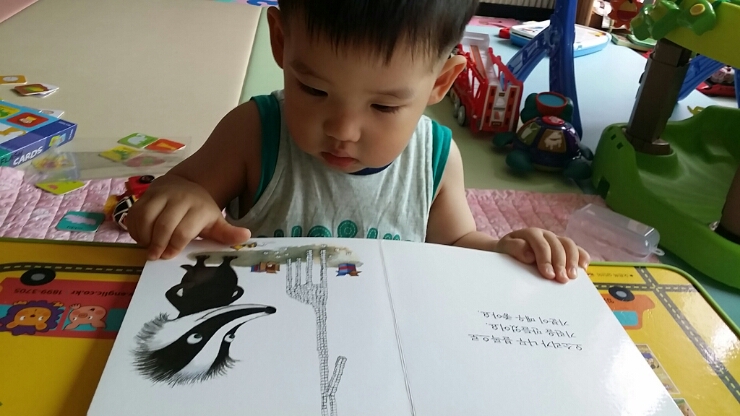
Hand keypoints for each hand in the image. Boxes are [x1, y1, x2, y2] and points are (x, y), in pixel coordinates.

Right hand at [126, 175, 250, 259]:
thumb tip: (246, 236)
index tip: (169, 256)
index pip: (183, 231)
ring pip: (145, 217)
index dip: (174, 246)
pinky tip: (140, 237)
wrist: (184, 186)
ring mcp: (159, 195)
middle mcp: (178, 199)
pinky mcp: (144, 195)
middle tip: (154, 256)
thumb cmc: (200, 211)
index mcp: (198, 208)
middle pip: (163, 225)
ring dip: (143, 236)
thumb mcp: (215, 221)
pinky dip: (133, 228)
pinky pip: (133, 214)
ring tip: (147, 246)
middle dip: (157, 244)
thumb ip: (227, 232)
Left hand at [496, 228, 589, 282]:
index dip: (545, 259)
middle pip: (558, 245)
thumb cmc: (506, 253)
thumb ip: (514, 248)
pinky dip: (582, 257)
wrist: (507, 252)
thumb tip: (530, 255)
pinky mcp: (563, 248)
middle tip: (562, 280)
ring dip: (573, 261)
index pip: (541, 244)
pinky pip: (576, 250)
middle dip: (561, 263)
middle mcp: (545, 235)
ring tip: (573, 277)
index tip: (548, 275)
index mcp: (531, 234)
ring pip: (569, 245)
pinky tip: (583, 268)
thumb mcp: (504, 249)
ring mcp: (556, 240)